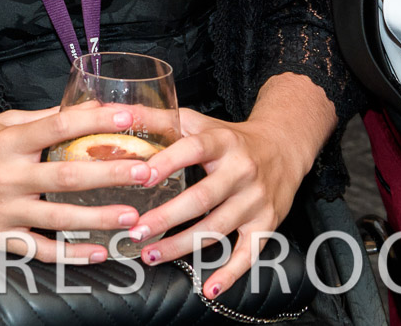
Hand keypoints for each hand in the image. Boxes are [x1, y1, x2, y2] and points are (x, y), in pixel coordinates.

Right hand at [0, 105, 153, 261]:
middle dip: (109, 173)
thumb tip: (85, 108)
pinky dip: (71, 255)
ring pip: (59, 218)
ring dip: (99, 218)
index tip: (128, 118)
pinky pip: (40, 250)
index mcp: (8, 141)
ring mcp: (3, 210)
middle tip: (145, 172)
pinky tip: (99, 252)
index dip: (95, 121)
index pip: (58, 126)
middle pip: (66, 176)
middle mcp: (7, 175)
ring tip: (133, 216)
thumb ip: (41, 119)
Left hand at [125, 108, 314, 297]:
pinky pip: (248, 254)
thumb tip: (117, 114)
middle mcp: (242, 171)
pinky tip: (207, 286)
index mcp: (222, 143)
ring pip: (217, 229)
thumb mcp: (199, 122)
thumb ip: (159, 119)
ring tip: (150, 254)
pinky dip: (229, 274)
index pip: (194, 149)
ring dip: (181, 246)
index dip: (167, 162)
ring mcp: (255, 200)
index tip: (141, 177)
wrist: (283, 147)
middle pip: (202, 198)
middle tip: (136, 231)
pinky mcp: (267, 223)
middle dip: (166, 218)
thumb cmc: (230, 138)